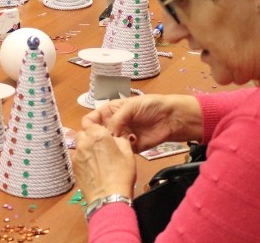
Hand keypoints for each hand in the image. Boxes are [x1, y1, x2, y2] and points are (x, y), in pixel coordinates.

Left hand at [73, 121, 135, 201]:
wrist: (108, 198)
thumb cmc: (121, 175)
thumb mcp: (128, 154)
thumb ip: (121, 140)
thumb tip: (115, 138)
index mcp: (98, 135)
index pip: (90, 121)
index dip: (95, 124)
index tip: (100, 128)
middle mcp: (84, 142)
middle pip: (82, 132)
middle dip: (89, 134)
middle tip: (99, 143)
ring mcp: (77, 155)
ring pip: (77, 144)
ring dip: (84, 145)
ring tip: (94, 154)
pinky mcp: (73, 167)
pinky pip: (75, 157)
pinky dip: (81, 157)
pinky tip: (90, 165)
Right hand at [82, 94, 201, 152]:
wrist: (171, 118)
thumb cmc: (151, 106)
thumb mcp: (131, 106)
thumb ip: (116, 119)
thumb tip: (106, 134)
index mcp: (110, 111)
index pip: (92, 118)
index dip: (88, 126)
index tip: (89, 134)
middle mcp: (113, 124)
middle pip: (97, 134)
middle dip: (96, 139)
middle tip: (99, 144)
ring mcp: (121, 137)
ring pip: (107, 145)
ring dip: (108, 147)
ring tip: (111, 148)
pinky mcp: (130, 148)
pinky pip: (119, 152)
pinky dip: (119, 153)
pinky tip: (122, 151)